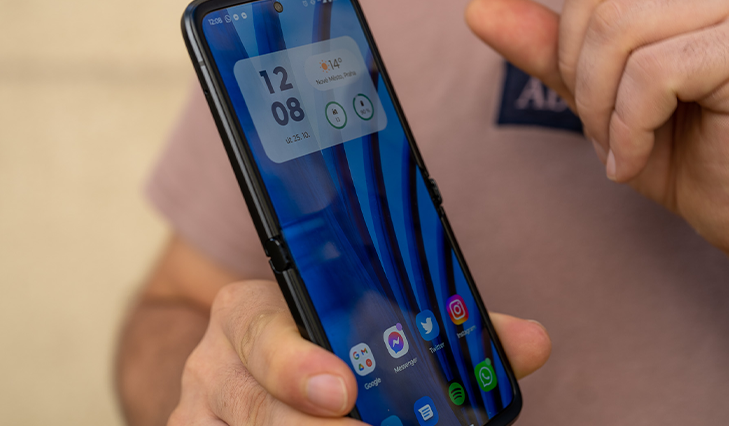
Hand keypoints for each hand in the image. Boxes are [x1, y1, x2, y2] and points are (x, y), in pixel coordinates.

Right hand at [167, 280, 550, 424]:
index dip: (296, 364)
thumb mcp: (356, 326)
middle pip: (251, 407)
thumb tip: (531, 343)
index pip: (259, 329)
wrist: (259, 367)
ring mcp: (198, 417)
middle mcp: (213, 365)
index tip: (343, 393)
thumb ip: (441, 332)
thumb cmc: (317, 345)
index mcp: (248, 313)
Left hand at [460, 0, 728, 283]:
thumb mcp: (601, 97)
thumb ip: (549, 50)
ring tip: (617, 144)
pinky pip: (651, 72)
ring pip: (616, 26)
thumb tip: (479, 8)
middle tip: (595, 121)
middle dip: (572, 60)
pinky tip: (633, 157)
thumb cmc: (691, 152)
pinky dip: (626, 125)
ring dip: (597, 102)